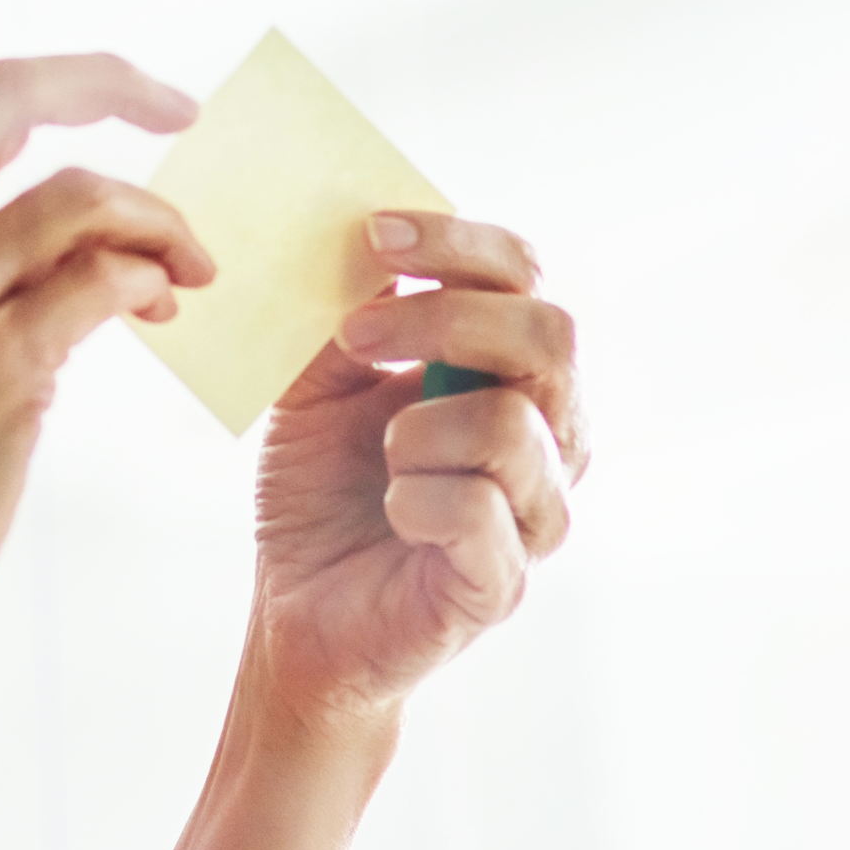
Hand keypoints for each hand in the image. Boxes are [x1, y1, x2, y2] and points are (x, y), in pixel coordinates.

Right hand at [0, 35, 209, 681]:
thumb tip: (21, 202)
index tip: (50, 76)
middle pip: (6, 89)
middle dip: (111, 79)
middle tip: (176, 110)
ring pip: (82, 192)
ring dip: (160, 221)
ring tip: (187, 269)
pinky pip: (105, 281)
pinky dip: (151, 283)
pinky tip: (160, 313)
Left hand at [245, 213, 584, 732]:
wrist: (298, 614)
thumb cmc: (320, 495)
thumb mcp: (316, 388)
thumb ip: (345, 320)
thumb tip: (362, 244)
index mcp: (509, 375)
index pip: (525, 280)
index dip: (460, 245)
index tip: (375, 235)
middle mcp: (548, 437)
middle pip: (551, 337)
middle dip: (447, 319)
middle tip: (355, 338)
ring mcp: (535, 513)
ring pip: (515, 425)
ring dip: (417, 427)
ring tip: (379, 456)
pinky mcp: (505, 582)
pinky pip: (481, 510)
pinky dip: (417, 499)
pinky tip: (392, 512)